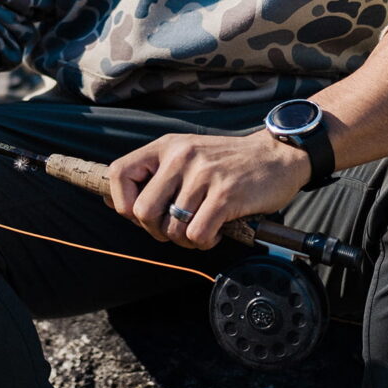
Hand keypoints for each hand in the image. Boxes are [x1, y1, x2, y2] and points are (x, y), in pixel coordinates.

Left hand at [107, 131, 310, 250]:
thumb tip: (110, 202)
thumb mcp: (187, 155)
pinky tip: (219, 228)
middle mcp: (181, 156)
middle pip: (142, 211)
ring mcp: (204, 174)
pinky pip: (197, 235)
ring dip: (187, 239)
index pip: (119, 173)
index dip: (122, 202)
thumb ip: (154, 175)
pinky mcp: (225, 194)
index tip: (140, 215)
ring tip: (204, 226)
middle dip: (157, 231)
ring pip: (172, 229)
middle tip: (178, 227)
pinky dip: (207, 241)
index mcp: (167, 146)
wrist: (276, 155)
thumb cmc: (228, 162)